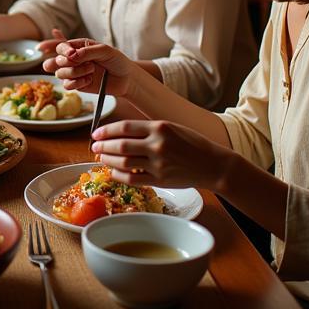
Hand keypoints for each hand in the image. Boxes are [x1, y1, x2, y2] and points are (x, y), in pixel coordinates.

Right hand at [41, 39, 134, 97]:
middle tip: (78, 62)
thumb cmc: (117, 60)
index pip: (60, 47)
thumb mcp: (104, 50)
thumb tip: (71, 56)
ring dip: (74, 72)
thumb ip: (87, 51)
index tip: (72, 54)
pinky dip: (77, 83)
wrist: (127, 79)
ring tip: (91, 70)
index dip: (63, 50)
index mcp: (78, 47)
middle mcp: (74, 60)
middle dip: (65, 63)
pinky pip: (67, 85)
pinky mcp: (78, 85)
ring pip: (60, 74)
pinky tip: (89, 80)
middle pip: (56, 61)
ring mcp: (75, 73)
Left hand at [91, 118, 230, 191]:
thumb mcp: (171, 128)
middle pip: (121, 145)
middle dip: (103, 145)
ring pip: (124, 162)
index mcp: (159, 127)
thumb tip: (120, 132)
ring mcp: (159, 164)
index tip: (96, 133)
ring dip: (109, 159)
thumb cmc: (192, 144)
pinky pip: (133, 179)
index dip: (107, 130)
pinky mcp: (161, 180)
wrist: (214, 165)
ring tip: (101, 157)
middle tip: (94, 146)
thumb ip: (148, 129)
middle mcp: (158, 144)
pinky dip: (119, 175)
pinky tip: (113, 171)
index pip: (125, 127)